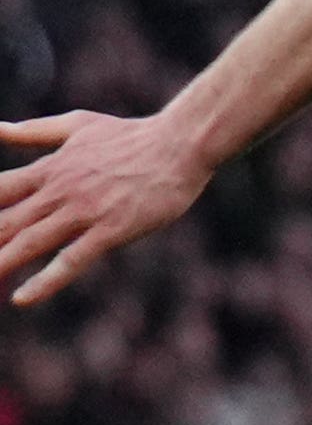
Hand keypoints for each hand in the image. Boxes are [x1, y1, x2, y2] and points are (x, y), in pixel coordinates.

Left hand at [0, 109, 214, 307]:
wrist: (180, 144)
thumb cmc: (131, 135)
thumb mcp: (77, 126)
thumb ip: (33, 132)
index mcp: (49, 169)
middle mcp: (58, 191)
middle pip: (4, 223)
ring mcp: (83, 212)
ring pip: (29, 243)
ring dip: (0, 264)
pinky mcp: (110, 230)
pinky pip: (71, 260)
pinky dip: (45, 281)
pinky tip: (22, 298)